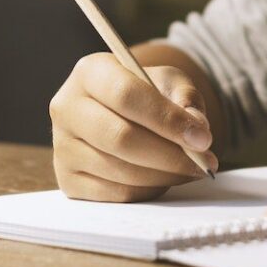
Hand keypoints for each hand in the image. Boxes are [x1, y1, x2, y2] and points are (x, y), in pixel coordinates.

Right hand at [50, 52, 217, 201]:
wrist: (124, 113)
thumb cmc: (148, 93)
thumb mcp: (170, 82)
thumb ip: (186, 99)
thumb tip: (196, 129)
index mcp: (89, 72)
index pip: (126, 95)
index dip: (167, 119)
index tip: (202, 138)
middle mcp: (66, 107)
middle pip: (120, 138)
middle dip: (170, 155)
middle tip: (204, 163)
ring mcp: (62, 146)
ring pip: (120, 171)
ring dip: (164, 175)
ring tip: (189, 169)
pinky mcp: (67, 179)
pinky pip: (114, 194)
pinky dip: (148, 190)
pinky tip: (164, 178)